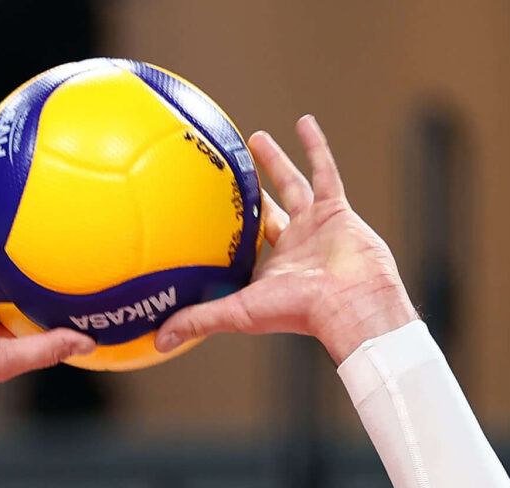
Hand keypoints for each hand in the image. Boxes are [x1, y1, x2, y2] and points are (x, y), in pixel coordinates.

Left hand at [153, 115, 415, 365]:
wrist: (351, 303)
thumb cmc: (299, 313)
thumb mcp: (239, 312)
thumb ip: (200, 319)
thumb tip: (159, 342)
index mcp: (268, 271)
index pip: (239, 250)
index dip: (222, 235)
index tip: (198, 217)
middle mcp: (291, 248)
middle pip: (263, 213)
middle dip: (247, 195)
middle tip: (227, 170)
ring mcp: (315, 227)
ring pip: (291, 187)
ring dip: (274, 163)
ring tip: (255, 138)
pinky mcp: (337, 211)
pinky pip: (325, 172)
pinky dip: (316, 147)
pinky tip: (303, 122)